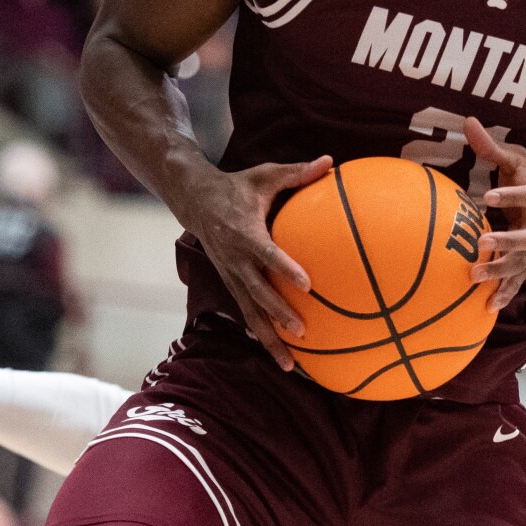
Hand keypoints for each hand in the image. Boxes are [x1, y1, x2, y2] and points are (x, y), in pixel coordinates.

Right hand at [188, 155, 332, 371]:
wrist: (193, 200)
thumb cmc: (236, 186)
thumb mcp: (265, 175)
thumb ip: (298, 172)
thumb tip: (331, 161)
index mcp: (246, 233)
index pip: (267, 254)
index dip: (286, 269)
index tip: (307, 285)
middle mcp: (236, 260)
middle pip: (257, 293)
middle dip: (278, 314)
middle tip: (303, 331)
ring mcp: (231, 276)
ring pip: (250, 313)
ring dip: (269, 339)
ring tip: (291, 365)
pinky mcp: (230, 284)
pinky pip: (246, 313)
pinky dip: (261, 336)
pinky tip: (280, 357)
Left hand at [468, 119, 525, 311]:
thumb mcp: (516, 162)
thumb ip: (492, 146)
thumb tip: (467, 120)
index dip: (511, 195)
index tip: (488, 196)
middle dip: (507, 241)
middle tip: (481, 243)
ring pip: (521, 264)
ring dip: (500, 271)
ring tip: (474, 276)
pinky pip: (517, 283)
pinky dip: (505, 295)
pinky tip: (488, 307)